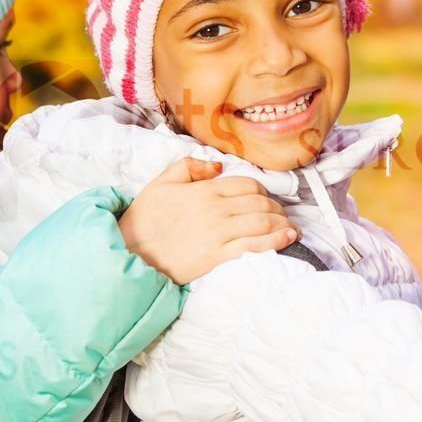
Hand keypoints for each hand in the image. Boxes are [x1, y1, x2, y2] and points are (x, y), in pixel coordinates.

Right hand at [118, 157, 298, 283]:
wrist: (129, 252)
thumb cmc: (144, 219)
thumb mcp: (161, 183)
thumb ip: (189, 167)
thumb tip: (218, 166)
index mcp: (205, 190)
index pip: (247, 184)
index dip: (263, 190)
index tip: (267, 198)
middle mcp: (216, 209)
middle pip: (260, 202)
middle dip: (277, 207)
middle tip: (283, 214)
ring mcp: (219, 233)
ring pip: (262, 222)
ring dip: (283, 223)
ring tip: (291, 227)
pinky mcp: (218, 256)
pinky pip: (255, 245)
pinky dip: (276, 240)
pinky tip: (289, 238)